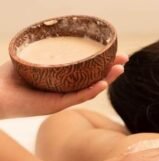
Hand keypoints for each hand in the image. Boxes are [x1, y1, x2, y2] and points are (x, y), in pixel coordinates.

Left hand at [0, 54, 127, 118]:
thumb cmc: (8, 76)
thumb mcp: (31, 57)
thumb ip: (47, 51)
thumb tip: (59, 34)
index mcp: (63, 80)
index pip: (87, 71)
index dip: (101, 62)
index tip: (114, 51)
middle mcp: (65, 90)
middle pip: (93, 79)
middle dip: (110, 69)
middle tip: (124, 59)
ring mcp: (62, 99)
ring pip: (89, 89)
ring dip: (107, 80)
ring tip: (120, 69)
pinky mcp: (55, 106)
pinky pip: (76, 98)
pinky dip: (90, 91)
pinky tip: (102, 84)